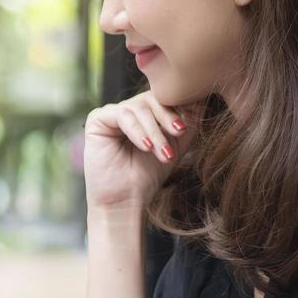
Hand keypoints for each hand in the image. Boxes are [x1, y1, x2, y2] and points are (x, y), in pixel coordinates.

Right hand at [82, 91, 195, 211]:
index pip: (164, 98)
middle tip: (179, 133)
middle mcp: (127, 110)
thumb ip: (188, 122)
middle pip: (152, 98)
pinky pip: (122, 115)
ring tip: (163, 153)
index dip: (178, 107)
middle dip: (168, 117)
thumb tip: (201, 98)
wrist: (125, 200)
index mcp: (144, 113)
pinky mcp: (97, 119)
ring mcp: (111, 113)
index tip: (186, 127)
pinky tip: (146, 147)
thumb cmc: (148, 176)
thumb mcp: (175, 145)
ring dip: (155, 131)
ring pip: (139, 108)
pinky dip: (137, 131)